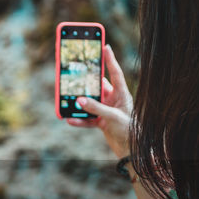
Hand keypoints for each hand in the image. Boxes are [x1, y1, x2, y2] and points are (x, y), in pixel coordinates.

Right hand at [63, 43, 133, 159]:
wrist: (131, 152)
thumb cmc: (130, 131)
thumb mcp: (113, 117)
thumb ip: (96, 108)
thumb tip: (79, 101)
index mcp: (121, 94)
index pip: (115, 72)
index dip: (109, 59)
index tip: (104, 46)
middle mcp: (113, 100)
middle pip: (96, 87)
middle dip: (85, 83)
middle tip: (74, 74)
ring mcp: (106, 111)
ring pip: (89, 103)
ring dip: (79, 104)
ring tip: (67, 101)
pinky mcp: (101, 122)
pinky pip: (87, 118)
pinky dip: (78, 120)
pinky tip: (70, 120)